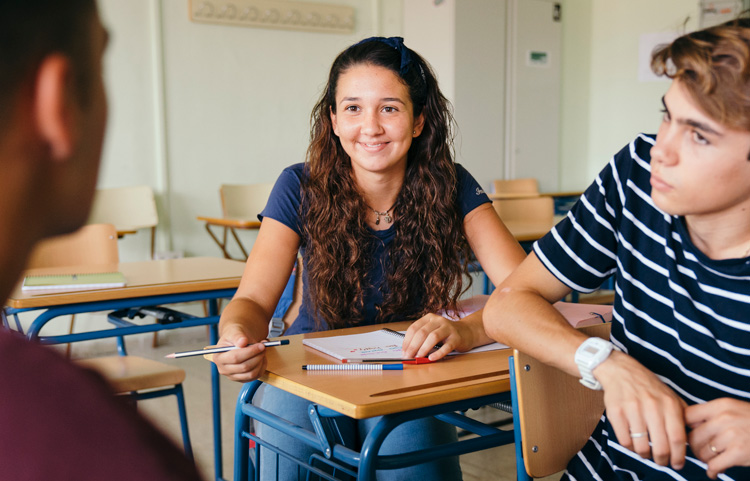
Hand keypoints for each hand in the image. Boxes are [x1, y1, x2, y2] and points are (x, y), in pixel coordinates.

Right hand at [212, 323, 267, 382]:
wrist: (238, 341)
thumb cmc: (235, 336)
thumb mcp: (234, 331)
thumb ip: (237, 336)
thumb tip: (242, 342)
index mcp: (218, 358)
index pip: (235, 358)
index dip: (250, 352)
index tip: (260, 345)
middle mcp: (223, 369)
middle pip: (244, 367)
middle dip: (257, 356)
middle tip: (263, 347)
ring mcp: (233, 376)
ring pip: (251, 373)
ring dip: (260, 362)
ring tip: (263, 351)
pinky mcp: (242, 379)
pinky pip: (256, 376)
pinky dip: (262, 367)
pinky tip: (262, 357)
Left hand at [402, 313, 476, 360]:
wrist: (466, 332)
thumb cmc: (445, 334)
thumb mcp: (432, 331)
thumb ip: (421, 338)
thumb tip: (408, 352)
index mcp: (429, 318)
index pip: (414, 328)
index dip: (407, 341)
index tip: (403, 351)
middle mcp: (438, 320)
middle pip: (422, 332)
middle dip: (413, 346)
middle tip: (408, 356)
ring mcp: (448, 328)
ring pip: (433, 337)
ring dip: (423, 349)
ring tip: (418, 357)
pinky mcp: (456, 338)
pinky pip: (446, 346)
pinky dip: (438, 353)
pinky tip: (432, 358)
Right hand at [594, 350, 687, 468]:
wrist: (621, 370)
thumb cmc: (649, 387)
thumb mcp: (672, 396)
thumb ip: (685, 416)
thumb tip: (696, 437)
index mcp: (669, 404)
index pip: (678, 439)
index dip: (679, 457)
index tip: (678, 465)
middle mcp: (652, 406)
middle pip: (661, 447)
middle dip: (662, 460)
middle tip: (661, 462)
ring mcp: (632, 409)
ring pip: (641, 446)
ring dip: (645, 455)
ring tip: (646, 453)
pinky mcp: (615, 412)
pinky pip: (624, 440)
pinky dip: (630, 447)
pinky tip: (633, 443)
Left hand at [686, 398, 749, 478]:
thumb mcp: (733, 409)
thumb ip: (712, 414)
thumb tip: (686, 426)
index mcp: (720, 405)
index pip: (687, 415)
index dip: (683, 427)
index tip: (686, 435)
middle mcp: (723, 418)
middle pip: (692, 437)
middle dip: (694, 449)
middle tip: (700, 453)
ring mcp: (731, 436)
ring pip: (702, 453)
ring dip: (705, 461)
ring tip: (711, 461)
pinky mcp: (739, 453)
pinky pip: (714, 466)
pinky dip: (712, 471)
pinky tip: (715, 472)